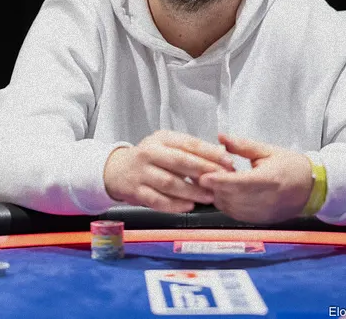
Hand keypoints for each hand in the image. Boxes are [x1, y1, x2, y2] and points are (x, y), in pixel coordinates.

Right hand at [103, 130, 234, 212]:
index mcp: (162, 139)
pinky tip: (188, 206)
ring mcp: (142, 173)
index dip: (210, 153)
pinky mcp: (136, 191)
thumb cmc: (150, 158)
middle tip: (222, 180)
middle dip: (203, 171)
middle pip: (180, 162)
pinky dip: (175, 205)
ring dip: (192, 191)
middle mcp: (150, 153)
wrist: (116, 170)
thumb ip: (192, 150)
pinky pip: (157, 200)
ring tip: (209, 196)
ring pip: (170, 183)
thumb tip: (221, 153)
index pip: (189, 144)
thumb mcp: (168, 146)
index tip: (228, 162)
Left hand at [197, 134, 312, 223]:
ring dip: (218, 197)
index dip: (219, 181)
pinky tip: (224, 194)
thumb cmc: (292, 167)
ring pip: (230, 208)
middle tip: (201, 175)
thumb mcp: (268, 151)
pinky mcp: (260, 220)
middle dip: (213, 188)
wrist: (312, 188)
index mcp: (269, 179)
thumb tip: (222, 138)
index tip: (203, 175)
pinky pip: (236, 215)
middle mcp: (265, 199)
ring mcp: (262, 213)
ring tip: (212, 183)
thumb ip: (243, 146)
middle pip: (231, 197)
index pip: (239, 183)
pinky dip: (226, 205)